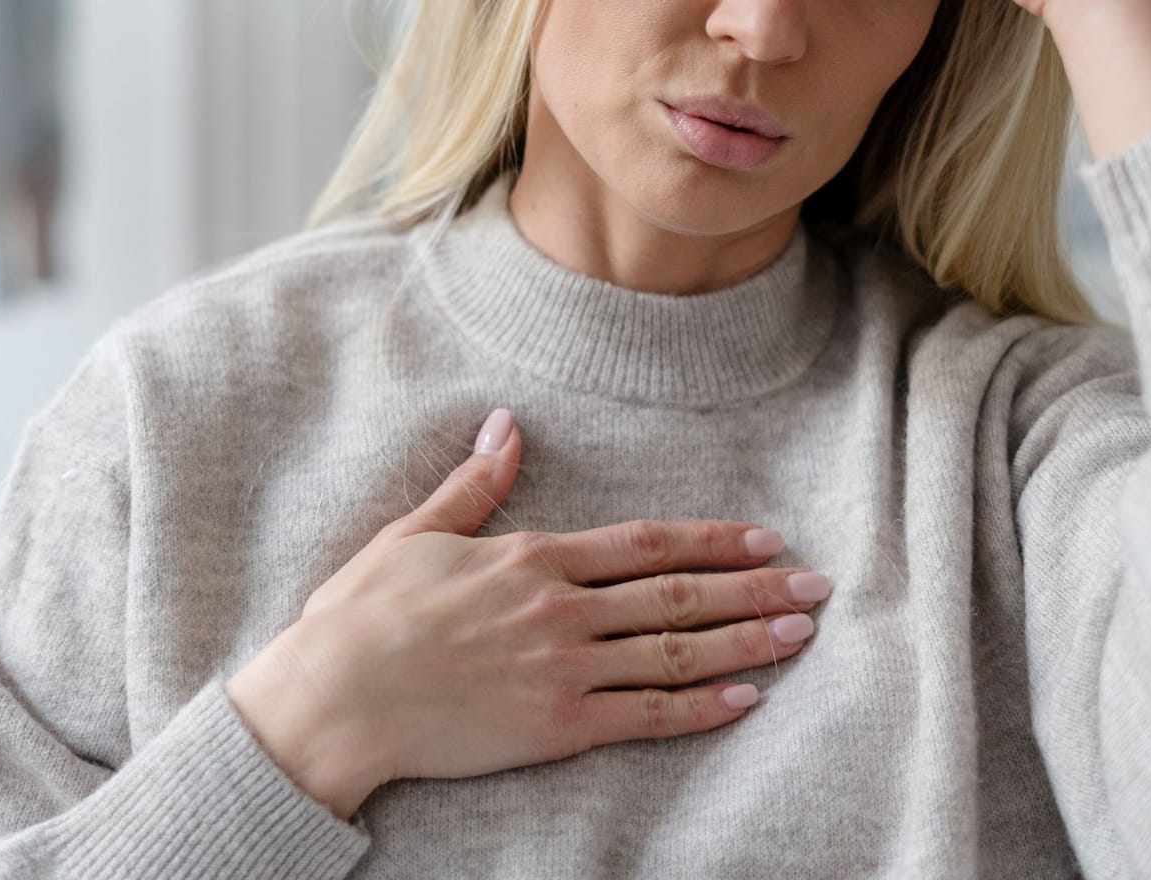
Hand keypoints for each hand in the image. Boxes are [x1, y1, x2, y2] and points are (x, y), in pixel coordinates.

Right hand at [226, 409, 829, 818]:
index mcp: (533, 558)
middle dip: (753, 589)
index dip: (710, 541)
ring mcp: (564, 671)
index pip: (645, 545)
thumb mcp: (417, 532)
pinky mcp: (556, 727)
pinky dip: (699, 708)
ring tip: (800, 633)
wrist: (334, 698)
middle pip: (678, 596)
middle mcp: (561, 610)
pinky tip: (745, 700)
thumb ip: (475, 484)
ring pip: (675, 653)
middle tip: (816, 586)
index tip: (763, 538)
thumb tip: (506, 424)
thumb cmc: (364, 613)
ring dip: (746, 642)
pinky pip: (644, 717)